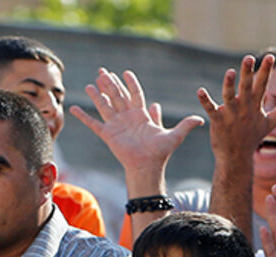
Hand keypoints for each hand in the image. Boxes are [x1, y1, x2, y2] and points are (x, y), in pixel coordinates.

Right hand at [70, 68, 202, 175]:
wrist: (147, 166)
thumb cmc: (160, 153)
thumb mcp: (175, 135)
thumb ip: (186, 125)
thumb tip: (201, 119)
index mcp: (141, 115)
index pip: (135, 95)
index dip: (131, 84)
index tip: (126, 72)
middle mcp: (127, 118)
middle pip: (117, 96)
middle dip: (110, 84)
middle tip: (103, 71)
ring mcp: (116, 126)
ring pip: (104, 106)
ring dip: (97, 95)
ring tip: (89, 84)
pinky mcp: (107, 135)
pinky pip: (93, 123)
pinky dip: (83, 116)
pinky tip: (74, 108)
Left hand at [197, 54, 275, 160]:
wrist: (236, 157)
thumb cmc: (252, 138)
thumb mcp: (270, 123)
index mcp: (255, 106)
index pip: (262, 85)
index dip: (266, 70)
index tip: (270, 57)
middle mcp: (244, 108)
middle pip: (246, 87)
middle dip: (248, 72)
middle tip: (248, 58)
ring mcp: (230, 114)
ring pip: (229, 96)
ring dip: (229, 85)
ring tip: (229, 72)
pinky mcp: (217, 120)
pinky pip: (210, 108)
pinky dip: (205, 100)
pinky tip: (199, 91)